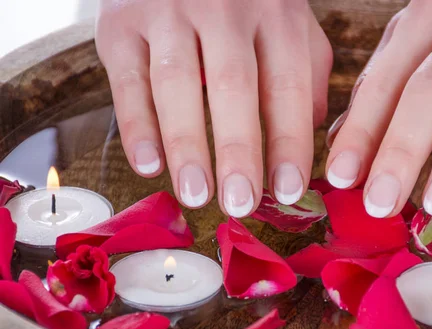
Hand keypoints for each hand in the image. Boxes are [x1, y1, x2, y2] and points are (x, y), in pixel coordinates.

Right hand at [96, 0, 331, 215]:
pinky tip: (149, 165)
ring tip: (197, 195)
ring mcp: (169, 11)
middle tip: (240, 204)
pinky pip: (128, 80)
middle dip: (238, 152)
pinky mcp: (121, 22)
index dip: (289, 143)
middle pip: (233, 86)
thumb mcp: (286, 24)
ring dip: (187, 146)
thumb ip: (304, 73)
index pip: (287, 86)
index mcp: (276, 14)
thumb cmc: (242, 5)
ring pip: (177, 83)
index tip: (289, 191)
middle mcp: (225, 9)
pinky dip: (137, 126)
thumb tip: (307, 137)